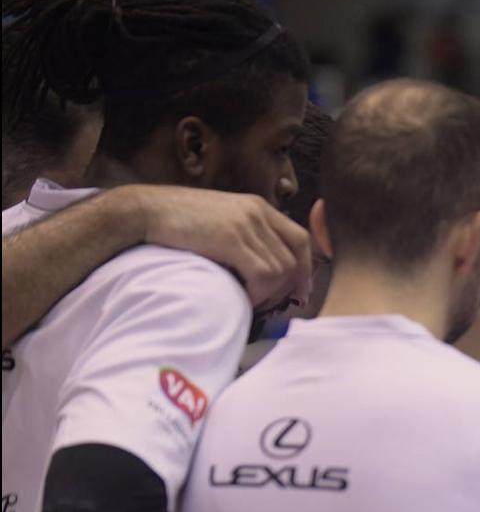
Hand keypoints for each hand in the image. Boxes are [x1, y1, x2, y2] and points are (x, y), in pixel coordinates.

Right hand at [127, 186, 313, 310]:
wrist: (142, 211)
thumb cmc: (176, 224)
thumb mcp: (221, 222)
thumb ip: (246, 238)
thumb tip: (267, 273)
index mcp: (258, 206)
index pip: (300, 239)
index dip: (305, 269)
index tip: (298, 292)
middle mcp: (257, 212)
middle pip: (295, 258)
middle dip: (287, 288)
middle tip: (269, 305)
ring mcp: (245, 223)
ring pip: (281, 270)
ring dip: (268, 293)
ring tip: (248, 301)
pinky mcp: (231, 238)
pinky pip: (263, 275)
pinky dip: (257, 293)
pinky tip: (241, 297)